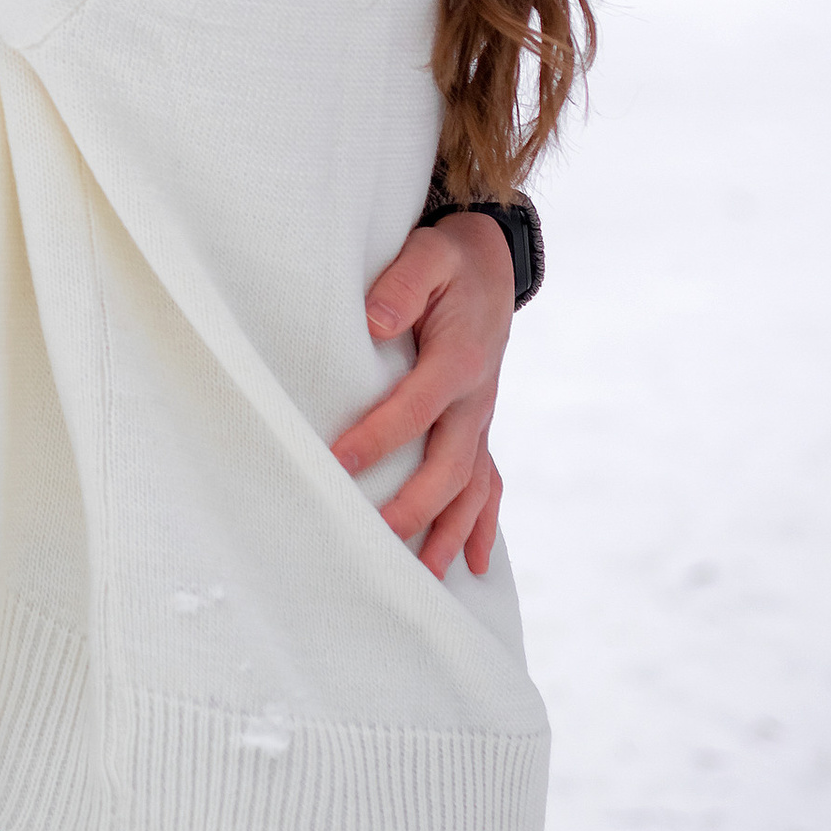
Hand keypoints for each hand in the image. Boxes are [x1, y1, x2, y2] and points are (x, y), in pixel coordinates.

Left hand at [335, 211, 514, 581]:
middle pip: (450, 465)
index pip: (415, 408)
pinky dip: (485, 526)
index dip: (379, 437)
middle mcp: (476, 399)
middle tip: (377, 537)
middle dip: (416, 506)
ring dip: (450, 533)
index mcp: (459, 359)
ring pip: (472, 487)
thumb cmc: (448, 261)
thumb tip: (372, 320)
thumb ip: (402, 285)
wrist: (490, 267)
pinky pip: (490, 485)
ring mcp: (481, 419)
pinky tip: (475, 566)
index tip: (339, 462)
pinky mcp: (479, 428)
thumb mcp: (428, 255)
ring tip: (424, 575)